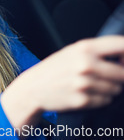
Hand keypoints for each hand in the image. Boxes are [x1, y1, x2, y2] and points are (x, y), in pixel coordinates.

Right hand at [1, 36, 123, 128]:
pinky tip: (86, 93)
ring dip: (109, 89)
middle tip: (107, 77)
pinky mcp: (83, 100)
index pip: (121, 46)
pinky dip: (100, 99)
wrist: (33, 87)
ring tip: (92, 85)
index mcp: (84, 48)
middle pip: (122, 73)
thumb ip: (97, 51)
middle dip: (119, 77)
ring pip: (116, 89)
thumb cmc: (54, 69)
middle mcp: (86, 64)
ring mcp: (84, 83)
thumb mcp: (72, 51)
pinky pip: (106, 101)